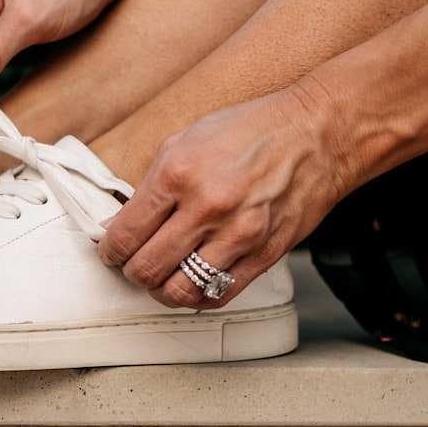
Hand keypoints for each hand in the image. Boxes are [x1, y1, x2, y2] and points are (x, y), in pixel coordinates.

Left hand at [99, 82, 347, 307]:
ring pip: (179, 292)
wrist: (317, 133)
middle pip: (146, 269)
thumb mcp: (185, 140)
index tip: (112, 251)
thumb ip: (150, 184)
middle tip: (135, 265)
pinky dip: (199, 296)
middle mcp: (206, 206)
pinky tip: (195, 281)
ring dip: (162, 290)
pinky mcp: (264, 254)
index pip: (124, 235)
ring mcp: (238, 234)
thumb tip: (120, 224)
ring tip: (164, 277)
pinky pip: (219, 296)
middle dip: (132, 273)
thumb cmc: (253, 130)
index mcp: (178, 172)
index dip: (110, 251)